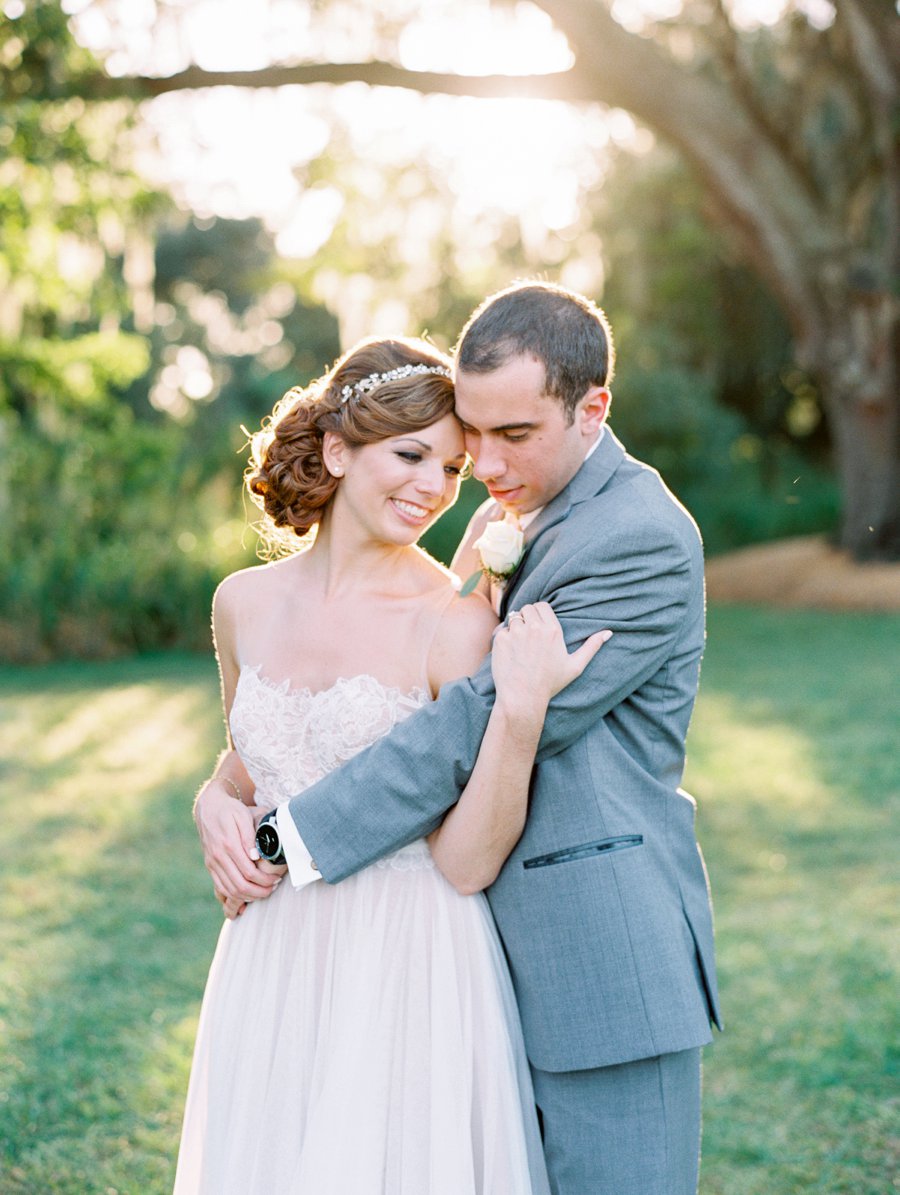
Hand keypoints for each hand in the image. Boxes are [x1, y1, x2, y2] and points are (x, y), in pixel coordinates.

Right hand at [194, 778, 281, 905]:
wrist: (208, 807)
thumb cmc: (230, 809)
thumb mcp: (242, 816)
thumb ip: (249, 837)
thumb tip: (255, 857)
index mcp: (228, 844)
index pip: (248, 872)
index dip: (264, 880)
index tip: (276, 878)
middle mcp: (218, 856)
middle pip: (239, 885)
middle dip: (259, 892)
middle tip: (272, 888)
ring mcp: (212, 862)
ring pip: (229, 890)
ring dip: (248, 896)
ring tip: (263, 891)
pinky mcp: (209, 865)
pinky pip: (220, 887)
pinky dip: (234, 895)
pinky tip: (248, 893)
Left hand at [492, 602, 610, 710]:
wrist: (523, 697)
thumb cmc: (550, 683)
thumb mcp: (575, 666)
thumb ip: (592, 647)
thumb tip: (609, 632)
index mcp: (552, 630)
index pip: (543, 606)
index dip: (540, 613)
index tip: (539, 625)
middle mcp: (534, 628)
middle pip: (527, 608)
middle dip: (527, 617)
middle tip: (529, 635)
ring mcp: (515, 632)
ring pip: (513, 617)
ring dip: (516, 626)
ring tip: (519, 644)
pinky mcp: (500, 639)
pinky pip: (501, 630)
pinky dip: (504, 637)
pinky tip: (510, 652)